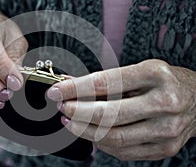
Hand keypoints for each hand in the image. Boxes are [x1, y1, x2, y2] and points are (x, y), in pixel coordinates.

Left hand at [47, 59, 195, 160]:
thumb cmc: (164, 81)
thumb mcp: (138, 71)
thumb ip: (105, 81)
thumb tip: (70, 86)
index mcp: (155, 75)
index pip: (106, 83)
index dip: (75, 89)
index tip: (56, 92)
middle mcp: (164, 102)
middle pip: (108, 114)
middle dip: (77, 112)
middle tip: (62, 108)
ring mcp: (167, 129)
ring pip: (113, 137)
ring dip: (84, 130)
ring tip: (71, 121)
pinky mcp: (165, 148)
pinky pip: (124, 151)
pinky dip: (101, 143)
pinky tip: (91, 133)